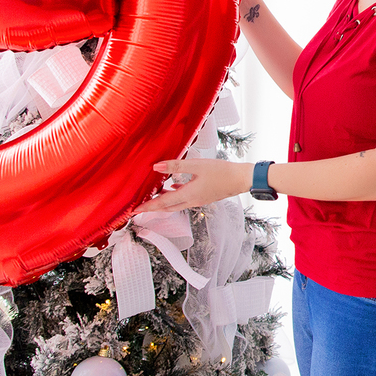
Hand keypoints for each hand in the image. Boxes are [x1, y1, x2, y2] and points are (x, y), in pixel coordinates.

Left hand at [134, 159, 252, 213]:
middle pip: (167, 207)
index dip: (147, 206)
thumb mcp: (197, 165)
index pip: (162, 203)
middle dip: (152, 208)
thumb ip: (176, 165)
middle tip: (139, 208)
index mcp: (188, 195)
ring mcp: (198, 200)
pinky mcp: (203, 197)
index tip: (134, 210)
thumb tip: (156, 167)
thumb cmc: (221, 172)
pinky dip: (174, 196)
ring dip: (163, 202)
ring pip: (175, 204)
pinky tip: (173, 187)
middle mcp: (191, 201)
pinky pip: (184, 199)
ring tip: (152, 198)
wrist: (241, 179)